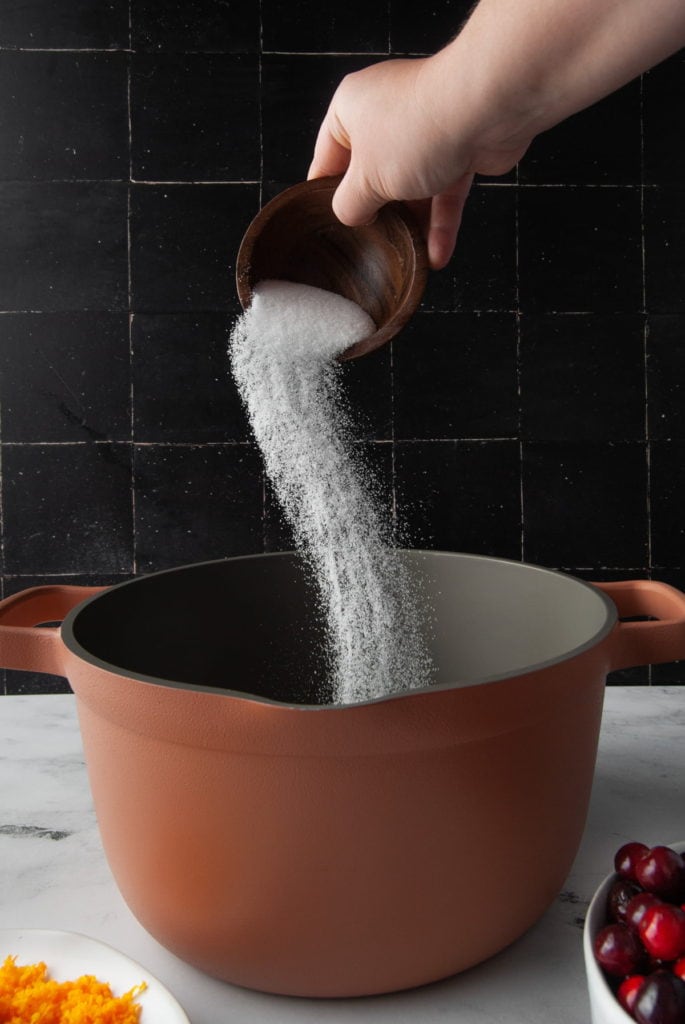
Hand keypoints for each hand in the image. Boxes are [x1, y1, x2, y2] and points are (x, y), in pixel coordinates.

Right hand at [308, 57, 527, 269]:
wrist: (486, 110)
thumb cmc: (418, 130)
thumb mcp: (367, 179)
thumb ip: (350, 204)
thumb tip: (350, 216)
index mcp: (352, 109)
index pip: (328, 157)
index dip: (325, 192)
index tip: (325, 222)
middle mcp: (387, 115)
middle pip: (372, 174)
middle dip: (375, 211)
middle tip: (368, 242)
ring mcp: (425, 132)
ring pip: (412, 187)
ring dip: (412, 223)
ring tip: (406, 254)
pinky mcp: (458, 149)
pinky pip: (443, 191)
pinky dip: (440, 222)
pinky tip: (435, 253)